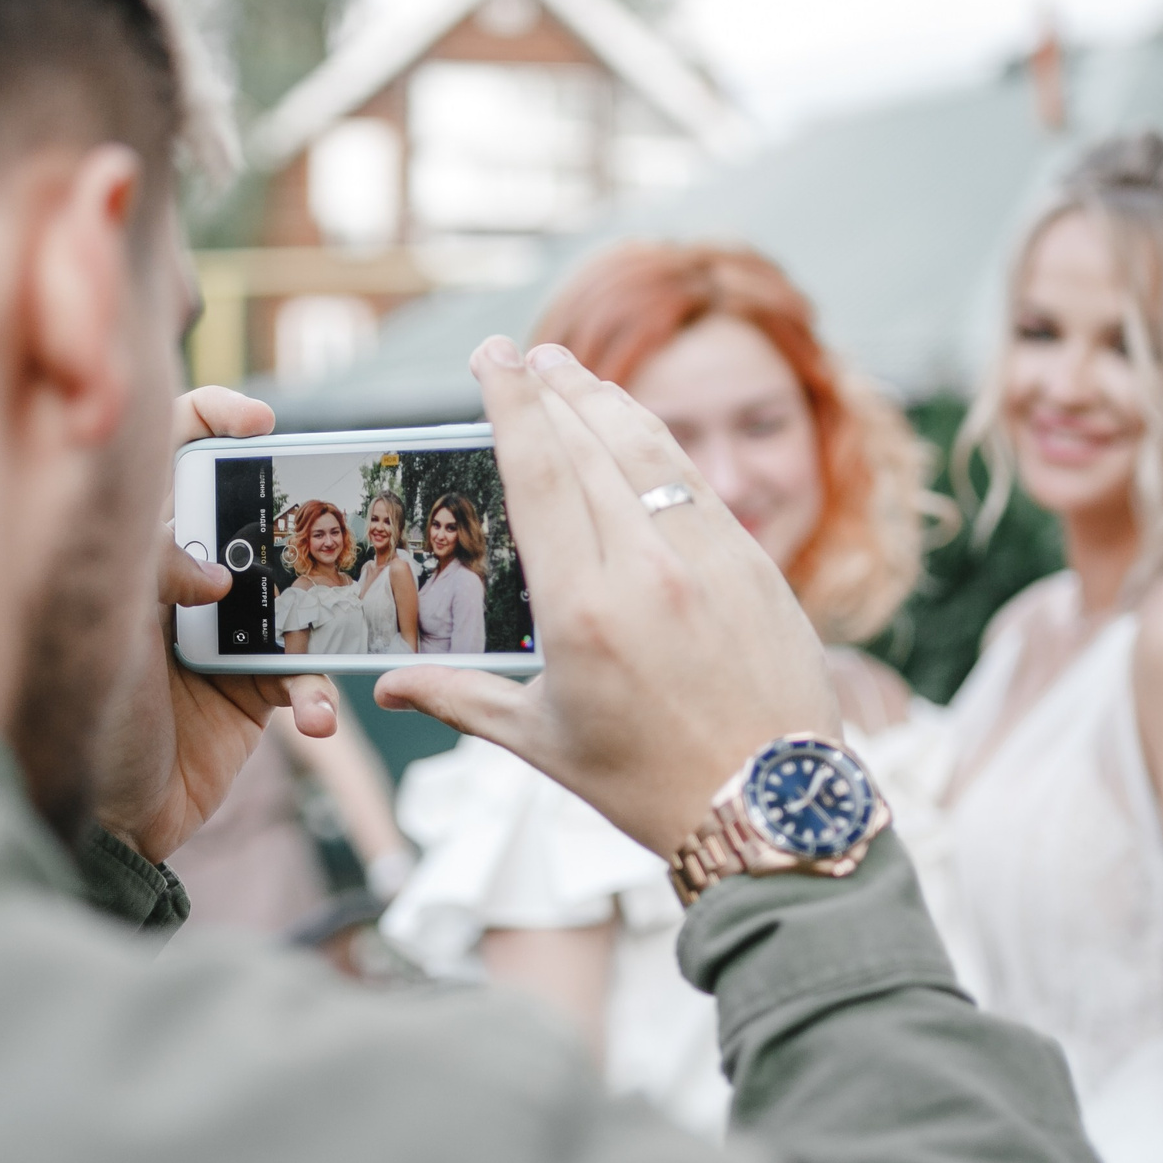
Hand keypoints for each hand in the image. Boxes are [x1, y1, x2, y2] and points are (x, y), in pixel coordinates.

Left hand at [93, 387, 336, 863]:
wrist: (98, 823)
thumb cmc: (77, 712)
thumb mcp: (100, 619)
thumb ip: (154, 568)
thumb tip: (219, 573)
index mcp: (132, 544)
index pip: (166, 452)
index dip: (210, 418)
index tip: (258, 422)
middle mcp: (180, 579)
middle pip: (253, 516)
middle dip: (301, 516)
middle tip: (333, 523)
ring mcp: (221, 633)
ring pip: (295, 595)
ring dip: (325, 617)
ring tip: (335, 634)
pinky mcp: (253, 691)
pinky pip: (306, 674)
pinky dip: (321, 695)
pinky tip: (318, 719)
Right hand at [375, 340, 839, 860]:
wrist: (772, 810)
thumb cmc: (651, 786)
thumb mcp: (545, 744)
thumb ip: (462, 699)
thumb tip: (389, 687)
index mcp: (584, 610)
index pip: (540, 474)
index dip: (513, 404)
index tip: (493, 358)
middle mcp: (649, 571)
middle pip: (593, 445)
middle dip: (552, 388)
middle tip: (521, 352)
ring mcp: (711, 561)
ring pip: (651, 452)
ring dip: (607, 402)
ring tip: (572, 371)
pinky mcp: (757, 567)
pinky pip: (697, 487)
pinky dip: (659, 447)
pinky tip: (639, 433)